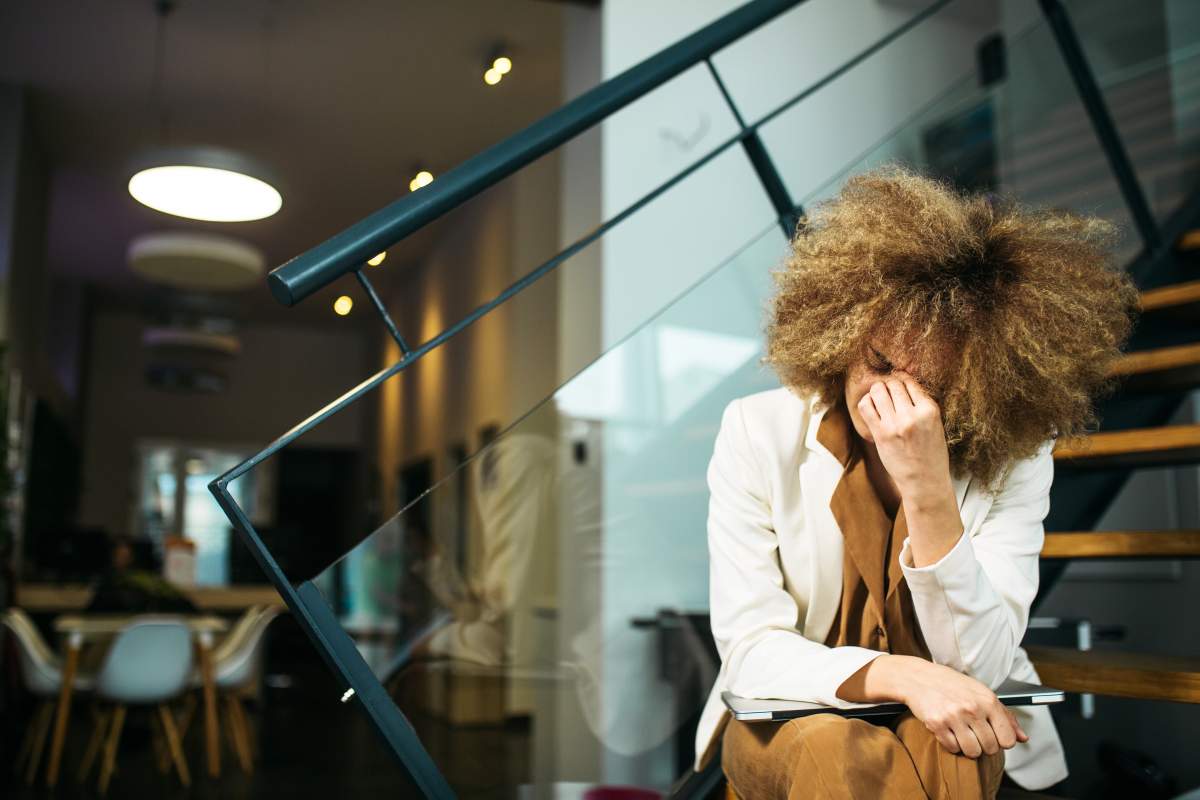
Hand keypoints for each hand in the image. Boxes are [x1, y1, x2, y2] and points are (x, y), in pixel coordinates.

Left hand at [856, 372, 951, 503]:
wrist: (924, 481)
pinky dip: (866, 402)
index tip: (899, 388)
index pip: (911, 383)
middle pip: (893, 384)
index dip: (902, 383)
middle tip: (888, 395)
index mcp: (930, 410)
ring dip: (876, 392)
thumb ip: (921, 406)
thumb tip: (902, 385)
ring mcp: (895, 424)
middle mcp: (913, 415)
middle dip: (889, 386)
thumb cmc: (931, 455)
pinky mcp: (880, 433)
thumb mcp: (936, 425)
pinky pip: (866, 407)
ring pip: (878, 390)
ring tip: (879, 400)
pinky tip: (871, 408)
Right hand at [894, 657, 1028, 757]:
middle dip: (984, 745)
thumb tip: (1024, 738)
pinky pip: (952, 748)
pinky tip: (948, 731)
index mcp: (988, 700)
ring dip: (968, 747)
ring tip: (962, 734)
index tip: (993, 735)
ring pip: (972, 752)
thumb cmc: (953, 685)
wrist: (919, 677)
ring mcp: (954, 716)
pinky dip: (951, 744)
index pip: (1008, 739)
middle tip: (974, 733)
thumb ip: (1006, 716)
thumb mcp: (982, 693)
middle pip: (990, 748)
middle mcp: (973, 708)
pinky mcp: (936, 723)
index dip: (1001, 741)